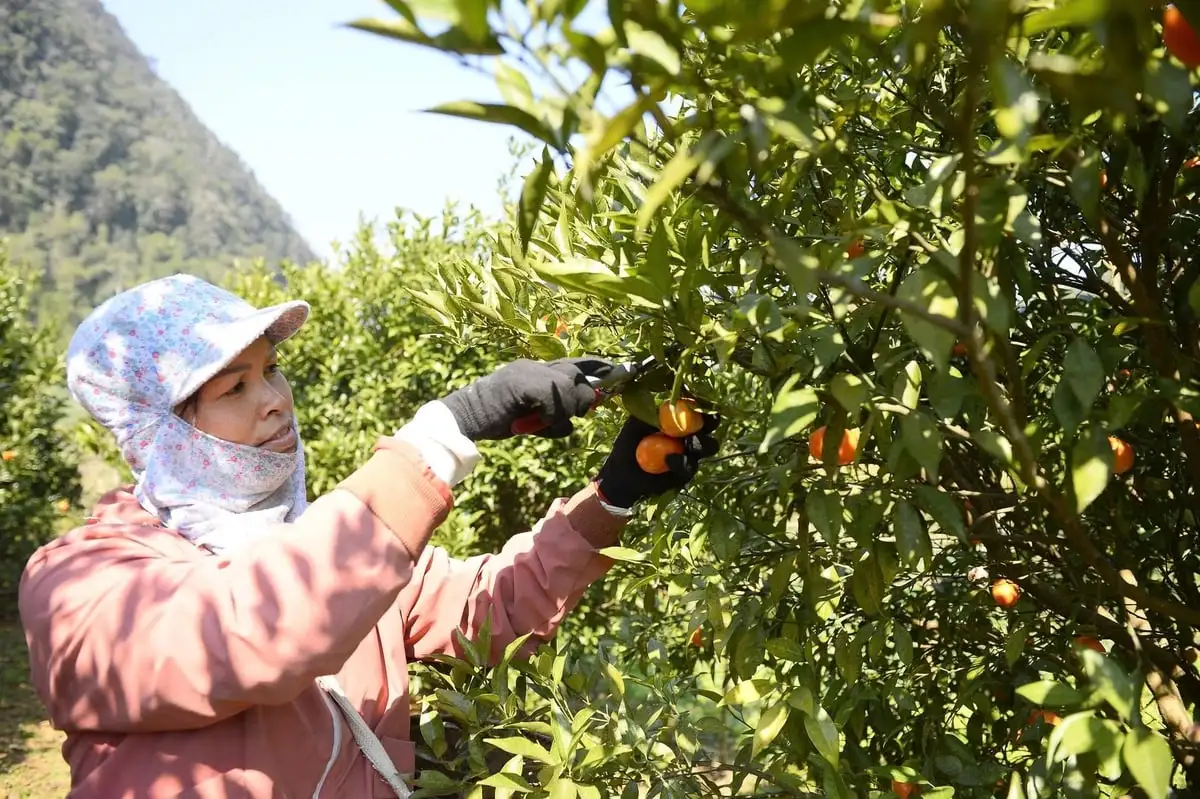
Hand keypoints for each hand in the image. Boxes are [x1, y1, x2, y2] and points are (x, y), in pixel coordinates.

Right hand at [440, 357, 612, 440]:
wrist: (462, 418)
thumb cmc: (494, 420)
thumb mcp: (530, 421)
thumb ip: (551, 418)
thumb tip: (571, 425)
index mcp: (535, 370)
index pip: (573, 363)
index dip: (596, 367)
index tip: (617, 370)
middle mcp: (533, 365)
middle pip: (574, 372)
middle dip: (581, 395)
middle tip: (572, 412)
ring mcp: (527, 371)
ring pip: (566, 384)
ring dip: (563, 408)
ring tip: (546, 421)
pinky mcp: (522, 382)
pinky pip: (551, 395)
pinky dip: (549, 412)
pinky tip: (536, 422)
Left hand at [595, 413, 719, 509]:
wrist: (622, 472)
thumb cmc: (628, 443)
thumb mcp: (636, 424)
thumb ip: (653, 413)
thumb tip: (671, 402)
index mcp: (678, 419)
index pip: (696, 409)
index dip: (702, 406)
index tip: (701, 404)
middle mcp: (688, 435)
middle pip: (709, 427)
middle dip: (710, 423)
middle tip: (701, 424)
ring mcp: (690, 454)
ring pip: (708, 446)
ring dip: (700, 443)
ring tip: (686, 444)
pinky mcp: (686, 472)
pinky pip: (691, 466)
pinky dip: (681, 462)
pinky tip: (669, 460)